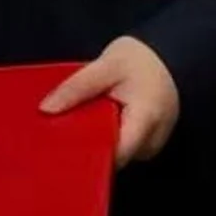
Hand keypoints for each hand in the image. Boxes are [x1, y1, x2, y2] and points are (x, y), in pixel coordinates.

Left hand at [40, 35, 180, 166]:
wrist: (169, 58)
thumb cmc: (141, 60)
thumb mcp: (106, 65)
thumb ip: (77, 87)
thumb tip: (46, 109)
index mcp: (145, 121)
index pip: (113, 156)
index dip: (86, 154)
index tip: (59, 145)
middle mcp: (152, 142)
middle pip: (112, 158)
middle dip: (86, 146)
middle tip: (59, 131)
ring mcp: (151, 146)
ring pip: (115, 154)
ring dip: (96, 140)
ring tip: (78, 122)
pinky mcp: (146, 144)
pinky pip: (121, 147)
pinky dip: (106, 136)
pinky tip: (94, 122)